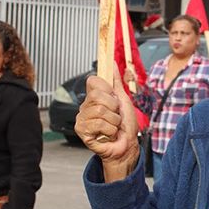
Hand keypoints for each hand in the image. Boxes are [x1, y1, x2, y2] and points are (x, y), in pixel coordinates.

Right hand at [75, 67, 139, 182]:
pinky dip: (110, 130)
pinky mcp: (81, 131)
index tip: (114, 98)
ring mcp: (82, 118)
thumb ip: (116, 81)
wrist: (127, 145)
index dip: (107, 89)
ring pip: (100, 111)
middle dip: (113, 107)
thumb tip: (112, 63)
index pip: (93, 81)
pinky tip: (109, 134)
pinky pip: (98, 124)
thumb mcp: (123, 99)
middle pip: (97, 96)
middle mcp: (85, 106)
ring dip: (114, 120)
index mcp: (93, 97)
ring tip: (113, 126)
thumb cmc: (125, 125)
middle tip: (116, 116)